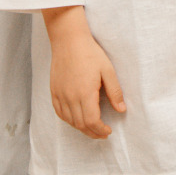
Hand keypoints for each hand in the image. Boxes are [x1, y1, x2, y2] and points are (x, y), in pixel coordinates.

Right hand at [43, 6, 125, 138]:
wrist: (69, 40)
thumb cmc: (90, 53)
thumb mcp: (108, 70)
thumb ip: (115, 92)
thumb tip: (121, 110)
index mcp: (85, 93)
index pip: (92, 121)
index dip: (100, 130)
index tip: (108, 131)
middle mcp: (70, 97)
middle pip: (80, 124)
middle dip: (93, 132)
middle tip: (103, 133)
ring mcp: (60, 94)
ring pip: (69, 120)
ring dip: (81, 128)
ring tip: (92, 128)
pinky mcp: (54, 91)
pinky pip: (59, 112)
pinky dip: (68, 120)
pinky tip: (76, 120)